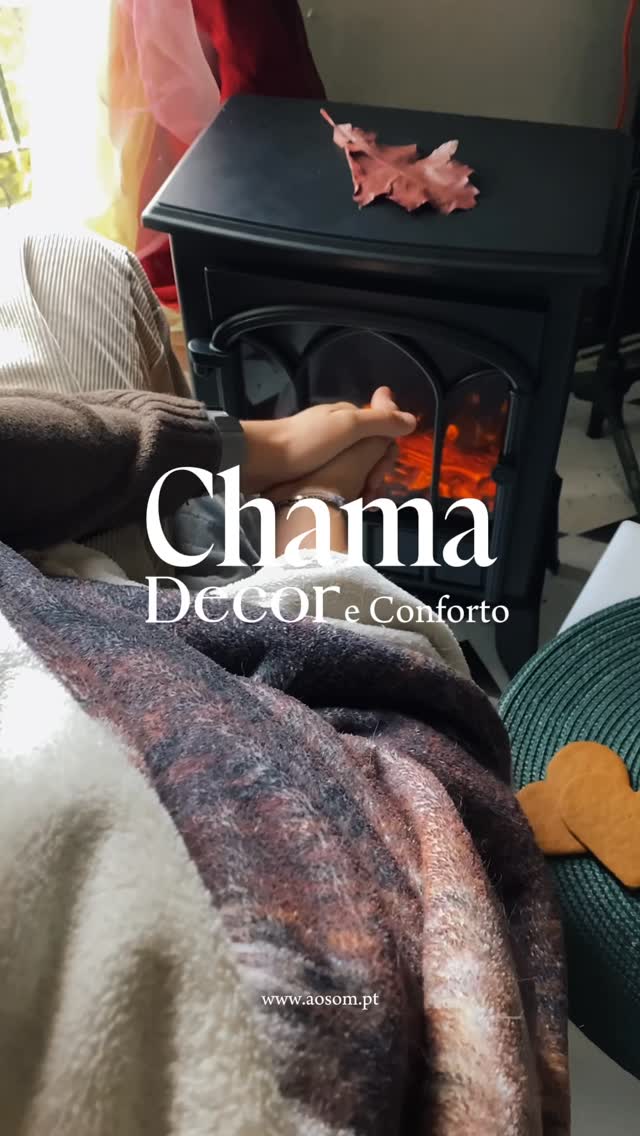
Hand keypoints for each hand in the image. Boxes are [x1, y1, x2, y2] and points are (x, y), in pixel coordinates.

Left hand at [240, 387, 414, 493]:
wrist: (258, 462)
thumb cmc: (304, 442)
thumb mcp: (348, 427)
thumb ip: (380, 422)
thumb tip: (412, 420)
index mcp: (347, 417)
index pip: (382, 433)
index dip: (386, 454)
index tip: (380, 474)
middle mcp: (337, 433)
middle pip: (370, 454)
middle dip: (374, 474)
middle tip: (368, 493)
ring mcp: (323, 453)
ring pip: (355, 471)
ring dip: (361, 486)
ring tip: (356, 502)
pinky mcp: (310, 473)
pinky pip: (338, 483)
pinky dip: (345, 493)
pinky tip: (342, 503)